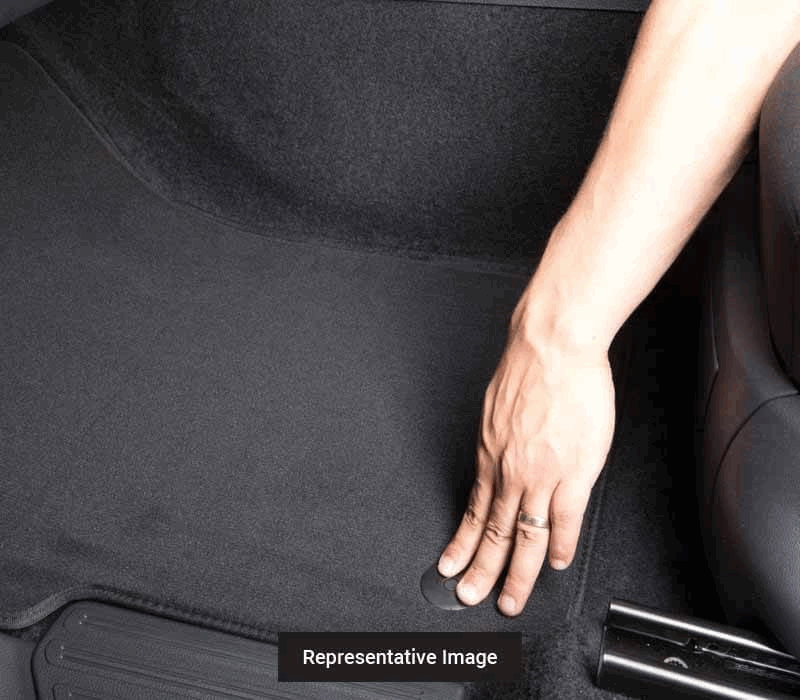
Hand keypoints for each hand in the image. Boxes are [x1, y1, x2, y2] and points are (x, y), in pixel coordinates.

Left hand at [437, 300, 614, 615]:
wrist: (552, 348)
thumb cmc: (528, 370)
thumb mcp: (497, 410)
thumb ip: (499, 442)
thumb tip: (501, 459)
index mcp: (490, 455)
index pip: (475, 512)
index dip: (462, 544)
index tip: (451, 565)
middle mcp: (509, 471)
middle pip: (494, 533)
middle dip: (480, 571)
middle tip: (469, 597)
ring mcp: (541, 475)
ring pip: (524, 537)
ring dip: (515, 573)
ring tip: (509, 599)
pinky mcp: (573, 471)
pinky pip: (563, 521)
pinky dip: (558, 546)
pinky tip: (553, 564)